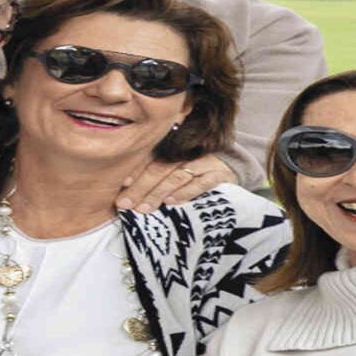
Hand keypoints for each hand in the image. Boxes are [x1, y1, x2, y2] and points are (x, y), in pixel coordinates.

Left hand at [117, 154, 236, 212]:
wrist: (232, 165)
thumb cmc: (196, 168)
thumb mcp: (177, 164)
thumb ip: (155, 171)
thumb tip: (126, 189)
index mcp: (172, 147)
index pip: (150, 157)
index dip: (135, 170)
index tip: (122, 184)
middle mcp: (186, 152)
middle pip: (159, 169)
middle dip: (141, 187)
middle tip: (126, 204)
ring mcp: (203, 162)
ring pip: (176, 177)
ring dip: (158, 193)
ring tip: (144, 208)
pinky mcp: (218, 175)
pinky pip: (200, 183)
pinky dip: (185, 192)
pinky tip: (171, 202)